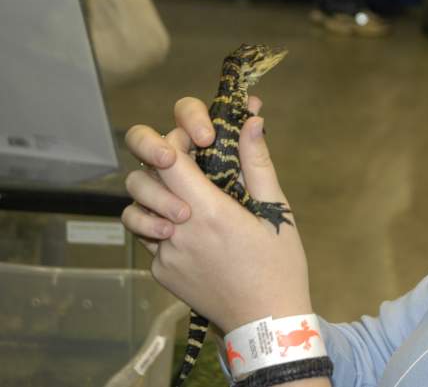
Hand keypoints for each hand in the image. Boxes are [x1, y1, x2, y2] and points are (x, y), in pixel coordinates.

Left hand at [121, 97, 312, 331]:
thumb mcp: (277, 209)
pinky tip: (192, 232)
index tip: (200, 139)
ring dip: (152, 195)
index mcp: (208, 210)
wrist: (266, 322)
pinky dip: (162, 226)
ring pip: (133, 209)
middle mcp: (178, 231)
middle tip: (185, 160)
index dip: (178, 137)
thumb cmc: (279, 264)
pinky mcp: (160, 272)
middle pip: (140, 178)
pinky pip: (147, 238)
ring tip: (183, 200)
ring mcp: (164, 254)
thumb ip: (257, 163)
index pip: (169, 156)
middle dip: (157, 160)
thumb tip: (251, 121)